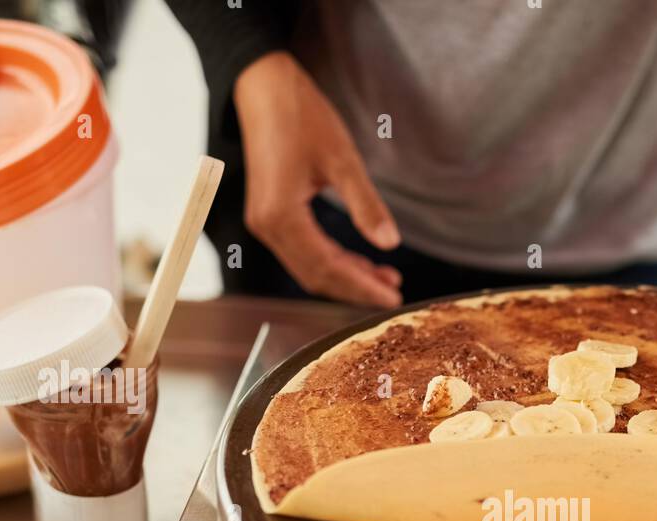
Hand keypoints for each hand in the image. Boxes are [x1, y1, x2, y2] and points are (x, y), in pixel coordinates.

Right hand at [233, 51, 402, 305]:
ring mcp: (264, 222)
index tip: (393, 298)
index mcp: (281, 216)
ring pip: (308, 267)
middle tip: (393, 292)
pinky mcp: (269, 214)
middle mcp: (266, 226)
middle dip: (355, 288)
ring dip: (345, 277)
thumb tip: (390, 244)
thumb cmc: (301, 116)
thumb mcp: (342, 160)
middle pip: (315, 276)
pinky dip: (332, 261)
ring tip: (383, 277)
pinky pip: (302, 251)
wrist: (263, 86)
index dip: (362, 287)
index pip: (327, 268)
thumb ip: (366, 205)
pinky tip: (358, 261)